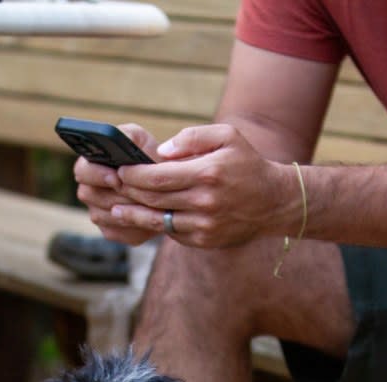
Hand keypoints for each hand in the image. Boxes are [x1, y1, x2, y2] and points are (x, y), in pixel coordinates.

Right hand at [74, 123, 160, 245]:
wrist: (165, 187)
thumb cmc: (149, 158)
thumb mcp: (141, 141)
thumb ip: (128, 135)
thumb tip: (119, 139)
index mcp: (90, 165)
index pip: (81, 170)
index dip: (96, 174)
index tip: (116, 177)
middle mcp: (88, 190)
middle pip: (88, 195)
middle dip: (115, 194)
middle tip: (136, 193)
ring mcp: (97, 212)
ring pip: (104, 216)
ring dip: (127, 210)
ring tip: (147, 204)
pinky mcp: (110, 231)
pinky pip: (117, 232)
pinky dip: (134, 227)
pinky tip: (148, 218)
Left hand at [110, 123, 294, 248]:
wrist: (272, 201)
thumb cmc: (246, 163)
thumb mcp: (227, 136)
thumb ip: (192, 138)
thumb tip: (160, 151)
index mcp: (208, 173)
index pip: (158, 177)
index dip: (134, 175)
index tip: (120, 169)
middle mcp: (205, 202)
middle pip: (154, 200)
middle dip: (129, 193)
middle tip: (113, 187)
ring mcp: (204, 225)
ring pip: (159, 221)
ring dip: (135, 215)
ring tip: (116, 210)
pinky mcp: (204, 240)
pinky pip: (172, 233)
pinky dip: (156, 224)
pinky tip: (143, 217)